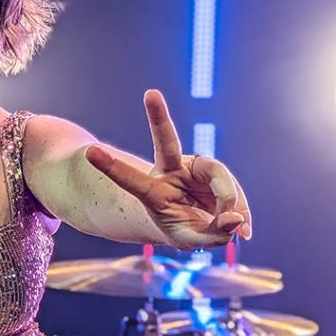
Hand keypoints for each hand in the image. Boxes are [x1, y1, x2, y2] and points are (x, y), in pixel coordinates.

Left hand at [84, 90, 250, 249]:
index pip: (131, 179)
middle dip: (158, 118)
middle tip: (150, 95)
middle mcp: (171, 170)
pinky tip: (244, 230)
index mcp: (152, 190)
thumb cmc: (184, 228)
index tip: (90, 151)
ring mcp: (193, 167)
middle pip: (166, 142)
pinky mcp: (213, 169)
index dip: (112, 167)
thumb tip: (236, 219)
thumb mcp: (191, 240)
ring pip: (219, 177)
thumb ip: (212, 235)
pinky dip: (241, 212)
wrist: (197, 220)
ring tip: (237, 231)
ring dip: (230, 203)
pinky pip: (233, 190)